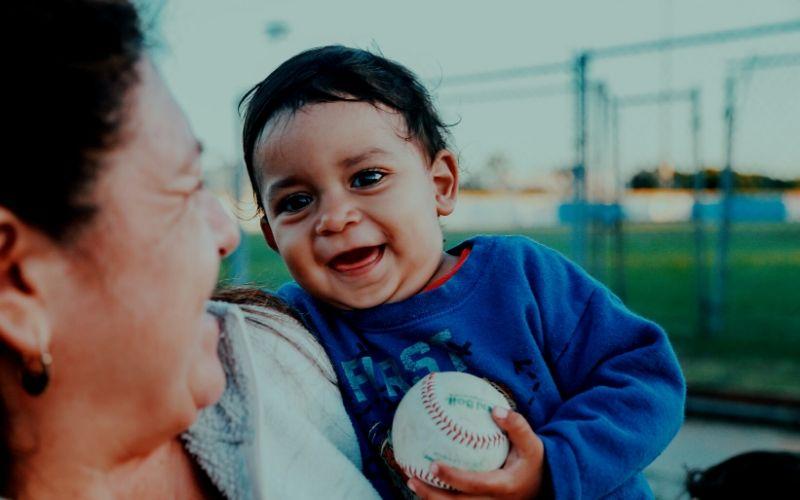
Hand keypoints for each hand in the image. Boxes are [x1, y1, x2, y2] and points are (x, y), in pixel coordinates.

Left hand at [407, 407, 544, 498]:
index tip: (433, 464)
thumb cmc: (534, 462)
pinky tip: (423, 481)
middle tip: (411, 478)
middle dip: (431, 496)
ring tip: (410, 480)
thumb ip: (517, 426)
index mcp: (503, 486)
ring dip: (430, 498)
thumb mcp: (533, 444)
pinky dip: (438, 496)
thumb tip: (495, 409)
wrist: (545, 487)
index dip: (452, 477)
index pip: (474, 484)